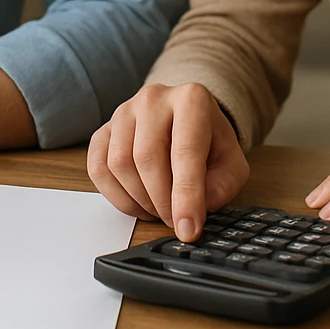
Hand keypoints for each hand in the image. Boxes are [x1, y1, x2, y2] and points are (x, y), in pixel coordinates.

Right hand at [87, 84, 249, 241]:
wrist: (187, 121)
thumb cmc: (209, 143)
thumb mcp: (231, 164)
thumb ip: (220, 187)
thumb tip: (192, 212)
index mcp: (191, 99)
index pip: (185, 151)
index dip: (186, 196)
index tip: (187, 229)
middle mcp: (154, 99)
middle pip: (147, 158)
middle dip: (161, 201)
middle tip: (174, 221)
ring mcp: (124, 111)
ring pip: (119, 164)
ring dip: (139, 199)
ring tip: (159, 208)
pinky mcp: (104, 130)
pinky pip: (98, 168)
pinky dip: (116, 196)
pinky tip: (137, 202)